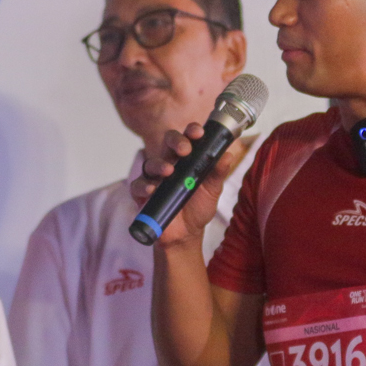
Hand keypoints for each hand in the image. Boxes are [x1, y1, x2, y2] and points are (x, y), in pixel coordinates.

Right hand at [129, 123, 250, 248]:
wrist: (187, 234)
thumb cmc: (198, 207)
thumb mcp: (213, 190)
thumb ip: (218, 173)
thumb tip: (228, 155)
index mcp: (187, 159)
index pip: (188, 138)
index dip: (191, 131)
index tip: (199, 133)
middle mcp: (170, 163)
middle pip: (167, 143)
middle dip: (176, 141)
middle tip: (185, 149)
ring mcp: (155, 178)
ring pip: (151, 162)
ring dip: (159, 164)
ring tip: (169, 171)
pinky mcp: (143, 194)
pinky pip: (138, 185)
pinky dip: (143, 186)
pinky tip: (151, 190)